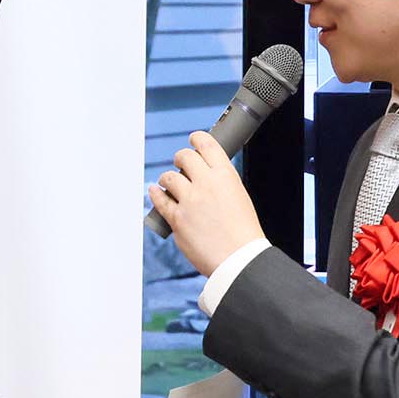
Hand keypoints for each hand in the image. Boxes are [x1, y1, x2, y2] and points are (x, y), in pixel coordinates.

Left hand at [149, 130, 265, 277]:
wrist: (239, 258)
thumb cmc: (243, 233)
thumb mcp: (239, 197)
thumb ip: (221, 184)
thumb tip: (204, 178)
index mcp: (226, 176)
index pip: (207, 145)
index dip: (197, 139)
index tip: (193, 140)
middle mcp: (206, 183)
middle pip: (185, 157)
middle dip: (181, 158)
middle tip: (181, 164)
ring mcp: (189, 200)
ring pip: (169, 177)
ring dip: (167, 178)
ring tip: (169, 183)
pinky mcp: (177, 218)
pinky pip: (159, 200)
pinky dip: (156, 194)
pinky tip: (155, 192)